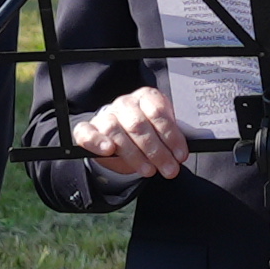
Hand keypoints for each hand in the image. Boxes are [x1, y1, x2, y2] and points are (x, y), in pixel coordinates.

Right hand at [72, 86, 187, 180]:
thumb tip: (182, 154)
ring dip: (134, 154)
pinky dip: (97, 141)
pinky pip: (87, 133)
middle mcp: (124, 103)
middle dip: (156, 151)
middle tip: (170, 170)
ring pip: (115, 131)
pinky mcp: (87, 129)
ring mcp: (105, 115)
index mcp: (146, 98)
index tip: (180, 155)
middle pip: (138, 125)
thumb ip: (172, 137)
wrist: (120, 135)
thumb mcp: (162, 131)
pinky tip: (109, 150)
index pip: (158, 112)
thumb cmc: (146, 133)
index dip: (171, 136)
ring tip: (149, 170)